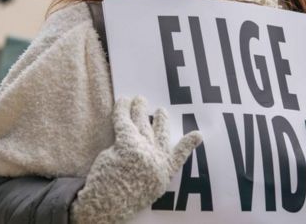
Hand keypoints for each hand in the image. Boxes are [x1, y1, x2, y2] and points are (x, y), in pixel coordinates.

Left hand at [71, 96, 201, 223]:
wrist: (107, 205)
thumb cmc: (122, 200)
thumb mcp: (146, 191)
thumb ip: (152, 173)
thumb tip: (147, 155)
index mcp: (163, 174)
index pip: (179, 156)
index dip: (188, 145)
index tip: (198, 134)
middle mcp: (156, 159)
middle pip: (160, 134)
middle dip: (161, 120)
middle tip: (161, 110)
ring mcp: (143, 149)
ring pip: (142, 123)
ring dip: (141, 109)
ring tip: (140, 100)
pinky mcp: (126, 142)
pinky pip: (124, 120)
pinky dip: (123, 108)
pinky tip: (123, 100)